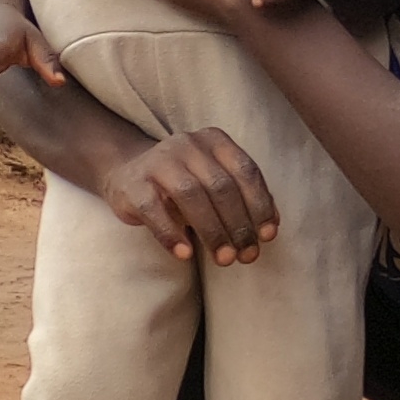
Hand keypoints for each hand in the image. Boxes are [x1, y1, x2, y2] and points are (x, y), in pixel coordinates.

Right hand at [101, 128, 281, 265]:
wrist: (127, 174)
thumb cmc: (185, 182)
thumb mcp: (215, 180)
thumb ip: (243, 197)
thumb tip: (271, 227)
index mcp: (215, 140)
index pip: (246, 171)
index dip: (260, 205)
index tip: (268, 236)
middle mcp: (188, 145)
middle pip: (221, 186)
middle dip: (238, 225)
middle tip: (246, 255)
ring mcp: (157, 162)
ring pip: (191, 196)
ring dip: (212, 232)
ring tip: (224, 259)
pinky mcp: (132, 184)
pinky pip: (154, 210)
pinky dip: (171, 234)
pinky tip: (185, 254)